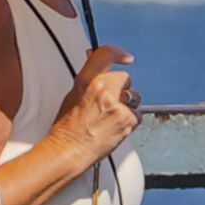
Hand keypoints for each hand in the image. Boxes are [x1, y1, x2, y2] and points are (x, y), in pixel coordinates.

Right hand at [56, 41, 141, 162]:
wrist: (70, 151)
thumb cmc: (67, 129)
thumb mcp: (73, 96)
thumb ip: (90, 81)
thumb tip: (100, 70)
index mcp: (87, 80)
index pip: (106, 54)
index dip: (118, 53)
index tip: (125, 57)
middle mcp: (103, 89)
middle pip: (125, 77)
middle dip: (121, 88)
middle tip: (110, 102)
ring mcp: (117, 105)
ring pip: (134, 96)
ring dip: (127, 104)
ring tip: (111, 117)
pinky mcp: (127, 119)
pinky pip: (137, 114)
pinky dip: (130, 120)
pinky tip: (116, 127)